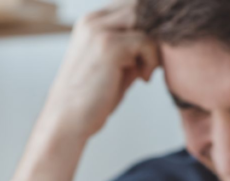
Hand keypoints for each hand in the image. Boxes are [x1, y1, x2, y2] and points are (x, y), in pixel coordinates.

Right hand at [40, 2, 158, 140]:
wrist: (68, 120)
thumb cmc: (92, 99)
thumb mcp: (114, 66)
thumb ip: (132, 49)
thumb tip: (161, 41)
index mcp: (91, 22)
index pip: (132, 7)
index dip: (149, 26)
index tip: (152, 53)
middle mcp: (92, 20)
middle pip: (140, 9)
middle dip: (155, 34)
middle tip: (154, 62)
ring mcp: (99, 30)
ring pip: (146, 21)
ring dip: (154, 46)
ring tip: (146, 70)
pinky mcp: (108, 45)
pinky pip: (146, 41)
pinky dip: (151, 60)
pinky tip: (143, 79)